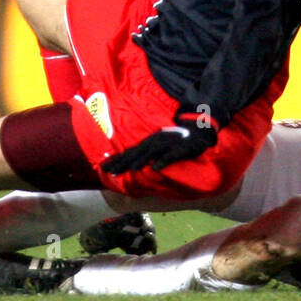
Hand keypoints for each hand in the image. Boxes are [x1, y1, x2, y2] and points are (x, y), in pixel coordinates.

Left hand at [102, 107, 218, 174]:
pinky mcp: (180, 149)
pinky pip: (170, 156)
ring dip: (141, 161)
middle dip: (123, 162)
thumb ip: (147, 152)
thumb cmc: (176, 140)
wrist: (198, 129)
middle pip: (136, 153)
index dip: (117, 159)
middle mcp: (155, 142)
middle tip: (110, 172)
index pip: (129, 151)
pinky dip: (163, 161)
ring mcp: (167, 145)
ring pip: (151, 153)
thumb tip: (132, 163)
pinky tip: (156, 168)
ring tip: (132, 169)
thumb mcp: (159, 144)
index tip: (103, 168)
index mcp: (149, 142)